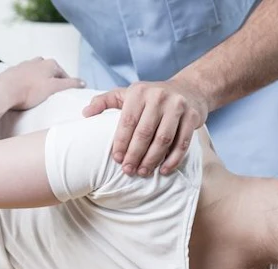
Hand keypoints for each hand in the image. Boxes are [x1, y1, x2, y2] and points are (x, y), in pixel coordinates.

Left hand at [0, 57, 84, 109]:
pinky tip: (26, 92)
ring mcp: (24, 65)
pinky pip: (25, 78)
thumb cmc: (29, 91)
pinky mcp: (13, 72)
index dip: (67, 85)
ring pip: (37, 74)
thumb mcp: (54, 88)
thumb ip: (69, 84)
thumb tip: (83, 82)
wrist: (3, 91)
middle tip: (52, 96)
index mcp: (49, 63)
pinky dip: (28, 84)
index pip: (64, 75)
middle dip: (53, 82)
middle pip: (50, 73)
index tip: (66, 95)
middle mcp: (37, 61)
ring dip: (40, 82)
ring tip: (39, 95)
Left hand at [82, 80, 208, 175]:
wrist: (188, 89)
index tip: (117, 159)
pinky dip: (173, 159)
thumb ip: (104, 102)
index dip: (121, 142)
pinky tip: (163, 170)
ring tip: (143, 171)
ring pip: (163, 139)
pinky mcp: (192, 116)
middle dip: (135, 155)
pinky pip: (182, 142)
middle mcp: (158, 97)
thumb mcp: (126, 93)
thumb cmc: (151, 96)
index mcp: (139, 92)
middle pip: (144, 133)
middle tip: (128, 171)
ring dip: (152, 159)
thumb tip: (85, 114)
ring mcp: (177, 106)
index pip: (127, 121)